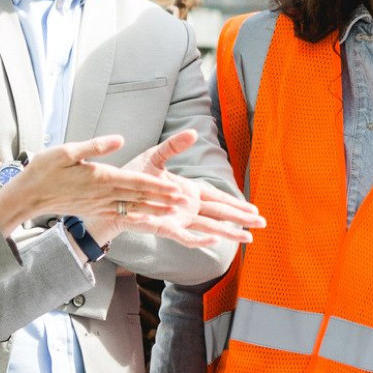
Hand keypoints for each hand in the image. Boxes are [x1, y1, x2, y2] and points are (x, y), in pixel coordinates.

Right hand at [0, 135, 190, 232]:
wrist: (28, 196)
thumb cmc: (44, 170)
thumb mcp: (67, 151)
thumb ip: (96, 146)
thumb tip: (120, 139)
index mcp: (101, 178)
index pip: (136, 182)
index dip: (158, 186)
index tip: (176, 188)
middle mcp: (103, 194)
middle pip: (139, 197)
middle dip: (163, 199)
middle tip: (185, 202)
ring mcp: (99, 205)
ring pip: (132, 207)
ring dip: (153, 209)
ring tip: (172, 212)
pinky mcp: (93, 210)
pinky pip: (119, 214)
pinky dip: (136, 216)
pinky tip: (146, 217)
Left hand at [81, 131, 263, 250]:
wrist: (109, 194)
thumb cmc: (132, 176)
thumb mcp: (155, 156)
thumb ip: (174, 146)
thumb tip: (194, 133)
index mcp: (188, 190)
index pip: (218, 197)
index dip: (236, 203)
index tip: (254, 208)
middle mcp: (187, 207)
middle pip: (220, 213)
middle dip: (241, 219)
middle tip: (262, 224)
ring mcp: (177, 218)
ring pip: (209, 227)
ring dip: (228, 232)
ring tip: (248, 238)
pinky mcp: (164, 228)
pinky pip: (185, 236)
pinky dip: (199, 239)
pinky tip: (214, 239)